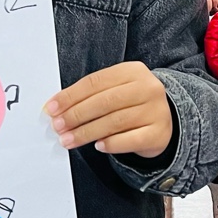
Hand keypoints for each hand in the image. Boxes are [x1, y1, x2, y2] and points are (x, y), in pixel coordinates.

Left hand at [46, 61, 173, 158]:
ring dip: (86, 132)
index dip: (71, 95)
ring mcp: (155, 110)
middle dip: (76, 115)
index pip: (96, 81)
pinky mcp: (158, 133)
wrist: (165, 120)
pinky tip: (98, 146)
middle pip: (104, 101)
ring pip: (114, 122)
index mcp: (133, 71)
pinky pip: (130, 140)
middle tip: (58, 126)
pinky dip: (111, 144)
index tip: (51, 108)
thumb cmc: (131, 103)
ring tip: (68, 140)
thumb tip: (57, 108)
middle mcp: (147, 88)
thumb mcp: (116, 89)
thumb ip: (90, 95)